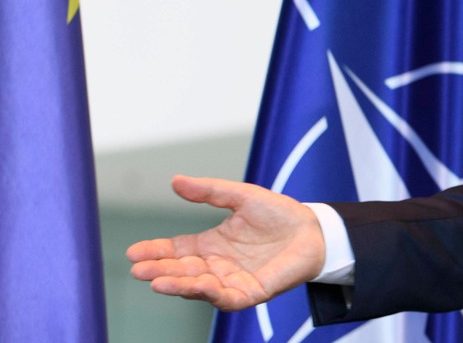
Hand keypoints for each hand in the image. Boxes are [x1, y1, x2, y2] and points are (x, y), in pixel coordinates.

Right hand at [127, 175, 325, 310]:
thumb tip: (176, 180)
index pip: (176, 251)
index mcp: (211, 245)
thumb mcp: (241, 196)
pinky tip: (196, 285)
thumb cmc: (279, 214)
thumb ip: (210, 191)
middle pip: (181, 271)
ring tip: (157, 280)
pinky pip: (226, 298)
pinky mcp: (250, 293)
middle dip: (159, 271)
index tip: (133, 251)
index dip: (155, 252)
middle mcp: (216, 266)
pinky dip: (210, 293)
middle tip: (138, 269)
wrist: (314, 229)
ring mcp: (232, 281)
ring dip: (178, 284)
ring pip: (198, 287)